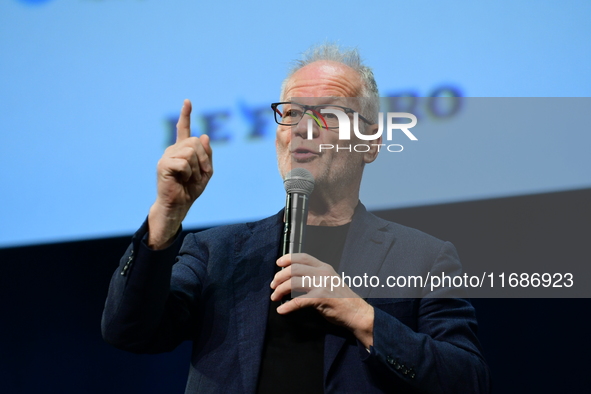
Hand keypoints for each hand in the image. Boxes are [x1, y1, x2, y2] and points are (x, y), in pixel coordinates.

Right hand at [148, 99, 212, 248]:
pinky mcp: (164, 165)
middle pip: (195, 142)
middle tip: (198, 174)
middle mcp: (173, 150)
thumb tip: (203, 136)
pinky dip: (188, 174)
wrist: (179, 204)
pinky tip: (181, 180)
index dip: (186, 115)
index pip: (184, 129)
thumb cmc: (190, 189)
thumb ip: (207, 154)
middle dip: (204, 159)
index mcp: (182, 150)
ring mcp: (167, 156)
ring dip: (196, 168)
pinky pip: (185, 163)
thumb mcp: (206, 172)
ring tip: (188, 178)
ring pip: (191, 152)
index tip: (187, 101)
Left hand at [270, 253, 373, 347]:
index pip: (303, 256)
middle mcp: (323, 272)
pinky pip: (299, 300)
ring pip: (294, 282)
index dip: (288, 258)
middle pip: (294, 269)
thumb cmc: (341, 299)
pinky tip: (282, 310)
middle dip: (279, 277)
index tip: (278, 264)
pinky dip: (288, 306)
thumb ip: (314, 277)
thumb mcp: (329, 281)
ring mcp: (322, 284)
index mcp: (324, 267)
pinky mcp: (321, 298)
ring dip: (280, 290)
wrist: (356, 312)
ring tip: (275, 297)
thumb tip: (292, 279)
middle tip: (273, 286)